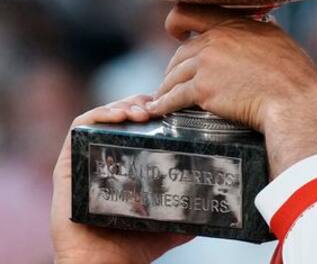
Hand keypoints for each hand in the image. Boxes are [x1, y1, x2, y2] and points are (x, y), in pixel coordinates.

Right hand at [52, 95, 191, 263]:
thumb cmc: (133, 244)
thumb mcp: (171, 218)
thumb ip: (190, 206)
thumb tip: (218, 197)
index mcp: (127, 163)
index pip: (141, 124)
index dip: (156, 110)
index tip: (173, 107)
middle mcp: (105, 157)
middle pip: (123, 114)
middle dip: (142, 103)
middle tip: (159, 106)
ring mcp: (85, 158)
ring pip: (102, 116)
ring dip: (124, 105)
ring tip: (143, 111)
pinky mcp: (66, 164)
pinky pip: (78, 129)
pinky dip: (99, 114)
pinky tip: (119, 116)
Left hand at [148, 4, 316, 176]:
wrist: (295, 101)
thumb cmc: (296, 75)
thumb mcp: (279, 39)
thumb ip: (261, 31)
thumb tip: (264, 24)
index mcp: (235, 24)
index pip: (191, 11)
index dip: (177, 22)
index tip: (176, 33)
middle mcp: (216, 39)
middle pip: (181, 51)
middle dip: (175, 67)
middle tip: (175, 80)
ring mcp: (207, 63)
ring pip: (174, 74)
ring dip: (168, 87)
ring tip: (166, 98)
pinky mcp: (203, 89)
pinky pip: (174, 97)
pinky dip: (163, 104)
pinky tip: (158, 110)